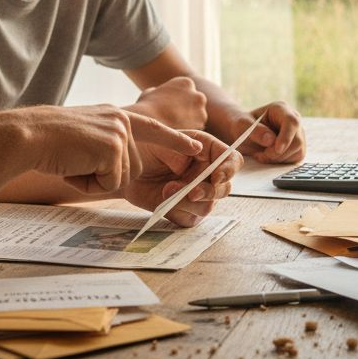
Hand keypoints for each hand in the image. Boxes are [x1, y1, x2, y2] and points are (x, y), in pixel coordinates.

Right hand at [11, 105, 201, 194]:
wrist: (28, 136)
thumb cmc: (48, 141)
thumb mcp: (84, 136)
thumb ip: (106, 144)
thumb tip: (119, 168)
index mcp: (115, 115)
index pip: (153, 128)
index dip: (175, 140)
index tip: (197, 146)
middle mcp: (122, 121)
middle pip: (132, 168)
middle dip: (104, 176)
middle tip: (75, 163)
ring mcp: (120, 133)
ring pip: (121, 178)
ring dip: (95, 180)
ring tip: (72, 162)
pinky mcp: (113, 149)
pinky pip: (109, 184)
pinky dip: (89, 184)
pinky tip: (73, 166)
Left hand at [121, 128, 241, 227]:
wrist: (125, 168)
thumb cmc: (145, 148)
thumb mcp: (161, 139)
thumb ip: (180, 144)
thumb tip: (198, 150)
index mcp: (208, 151)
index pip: (232, 160)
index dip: (229, 170)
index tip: (216, 177)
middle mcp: (207, 174)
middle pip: (224, 189)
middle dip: (208, 192)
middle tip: (191, 192)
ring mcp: (197, 194)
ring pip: (207, 207)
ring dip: (187, 202)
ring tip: (166, 190)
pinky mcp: (184, 211)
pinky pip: (189, 219)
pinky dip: (177, 212)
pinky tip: (163, 201)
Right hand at [128, 76, 207, 130]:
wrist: (148, 123)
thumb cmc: (146, 107)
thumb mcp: (150, 92)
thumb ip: (160, 91)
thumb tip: (158, 93)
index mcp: (186, 83)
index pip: (187, 90)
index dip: (178, 99)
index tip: (169, 106)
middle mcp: (198, 95)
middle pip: (195, 102)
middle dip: (188, 109)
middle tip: (173, 117)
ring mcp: (202, 112)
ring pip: (198, 116)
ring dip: (190, 121)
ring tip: (173, 127)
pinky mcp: (201, 127)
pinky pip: (197, 128)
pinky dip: (189, 131)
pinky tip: (176, 132)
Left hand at [232, 101, 304, 163]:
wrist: (243, 134)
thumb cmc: (242, 126)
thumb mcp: (242, 125)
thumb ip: (255, 131)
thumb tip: (271, 140)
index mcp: (280, 109)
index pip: (291, 122)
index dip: (286, 137)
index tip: (277, 149)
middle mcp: (293, 120)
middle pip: (297, 140)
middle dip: (279, 152)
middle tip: (262, 155)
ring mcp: (298, 134)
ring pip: (298, 151)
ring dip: (278, 158)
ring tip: (262, 154)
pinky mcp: (298, 147)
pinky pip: (296, 158)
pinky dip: (281, 162)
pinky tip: (269, 157)